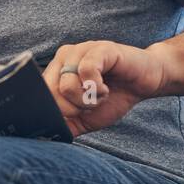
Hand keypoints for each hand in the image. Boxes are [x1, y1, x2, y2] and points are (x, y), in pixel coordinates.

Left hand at [42, 40, 170, 136]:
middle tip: (91, 105)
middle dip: (72, 109)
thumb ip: (63, 124)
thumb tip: (42, 135)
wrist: (145, 83)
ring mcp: (80, 50)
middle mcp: (63, 58)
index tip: (75, 114)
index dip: (55, 112)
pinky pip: (86, 71)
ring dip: (86, 100)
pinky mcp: (99, 48)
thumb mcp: (84, 119)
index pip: (38, 95)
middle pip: (50, 93)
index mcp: (55, 72)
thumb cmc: (114, 98)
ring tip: (100, 96)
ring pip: (66, 84)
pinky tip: (106, 89)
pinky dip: (97, 89)